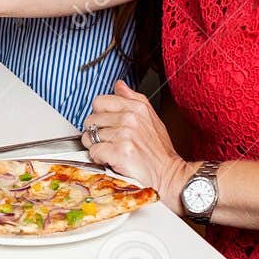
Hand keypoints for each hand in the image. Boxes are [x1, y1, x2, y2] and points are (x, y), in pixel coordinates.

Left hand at [82, 80, 196, 209]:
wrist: (168, 174)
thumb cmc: (158, 150)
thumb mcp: (151, 118)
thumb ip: (133, 98)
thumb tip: (119, 85)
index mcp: (137, 107)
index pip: (99, 101)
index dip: (100, 114)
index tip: (107, 124)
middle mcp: (130, 118)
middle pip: (91, 119)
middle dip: (96, 132)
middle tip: (110, 141)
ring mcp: (125, 135)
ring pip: (89, 136)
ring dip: (96, 147)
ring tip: (112, 151)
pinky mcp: (120, 152)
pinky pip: (94, 152)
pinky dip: (99, 159)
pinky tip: (112, 160)